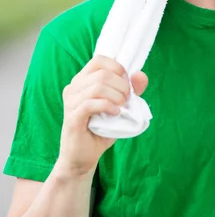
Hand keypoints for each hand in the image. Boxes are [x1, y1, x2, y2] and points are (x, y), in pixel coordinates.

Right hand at [58, 55, 148, 175]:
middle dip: (122, 86)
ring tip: (122, 107)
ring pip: (97, 87)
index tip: (127, 84)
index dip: (117, 68)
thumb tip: (141, 75)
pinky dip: (108, 106)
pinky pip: (91, 103)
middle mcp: (73, 87)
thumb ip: (130, 90)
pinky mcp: (72, 117)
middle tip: (127, 100)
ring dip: (116, 96)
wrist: (82, 156)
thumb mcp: (119, 107)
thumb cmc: (100, 130)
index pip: (99, 60)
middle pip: (102, 73)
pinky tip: (115, 113)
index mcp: (82, 80)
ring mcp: (71, 101)